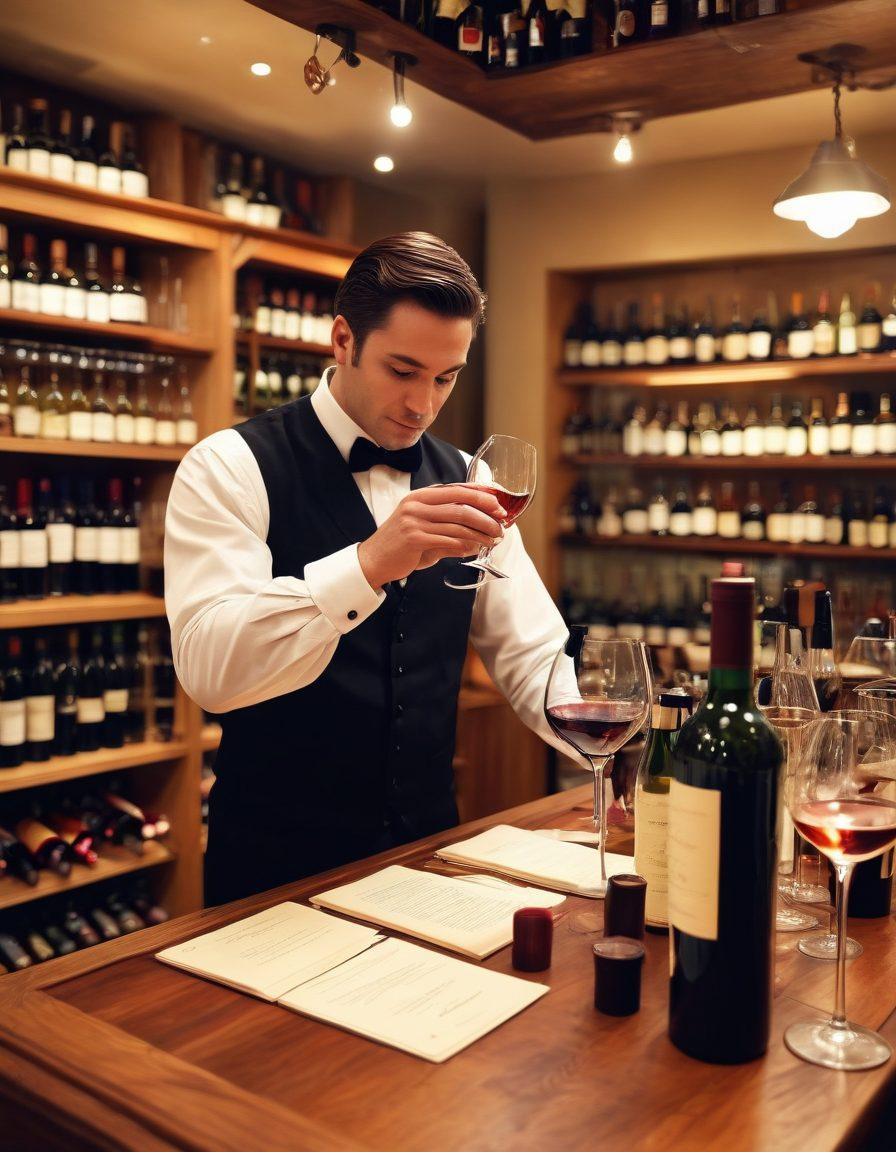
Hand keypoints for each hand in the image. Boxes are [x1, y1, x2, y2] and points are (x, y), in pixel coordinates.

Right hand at [358, 484, 505, 588]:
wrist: (373, 560)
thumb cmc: (401, 545)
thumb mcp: (423, 528)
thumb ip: (448, 526)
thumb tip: (477, 531)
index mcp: (420, 496)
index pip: (456, 489)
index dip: (480, 494)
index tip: (498, 502)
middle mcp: (417, 504)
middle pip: (461, 505)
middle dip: (486, 514)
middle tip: (501, 523)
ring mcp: (414, 520)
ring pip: (458, 524)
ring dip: (480, 532)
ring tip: (494, 539)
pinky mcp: (414, 538)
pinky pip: (448, 540)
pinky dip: (465, 545)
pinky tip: (475, 548)